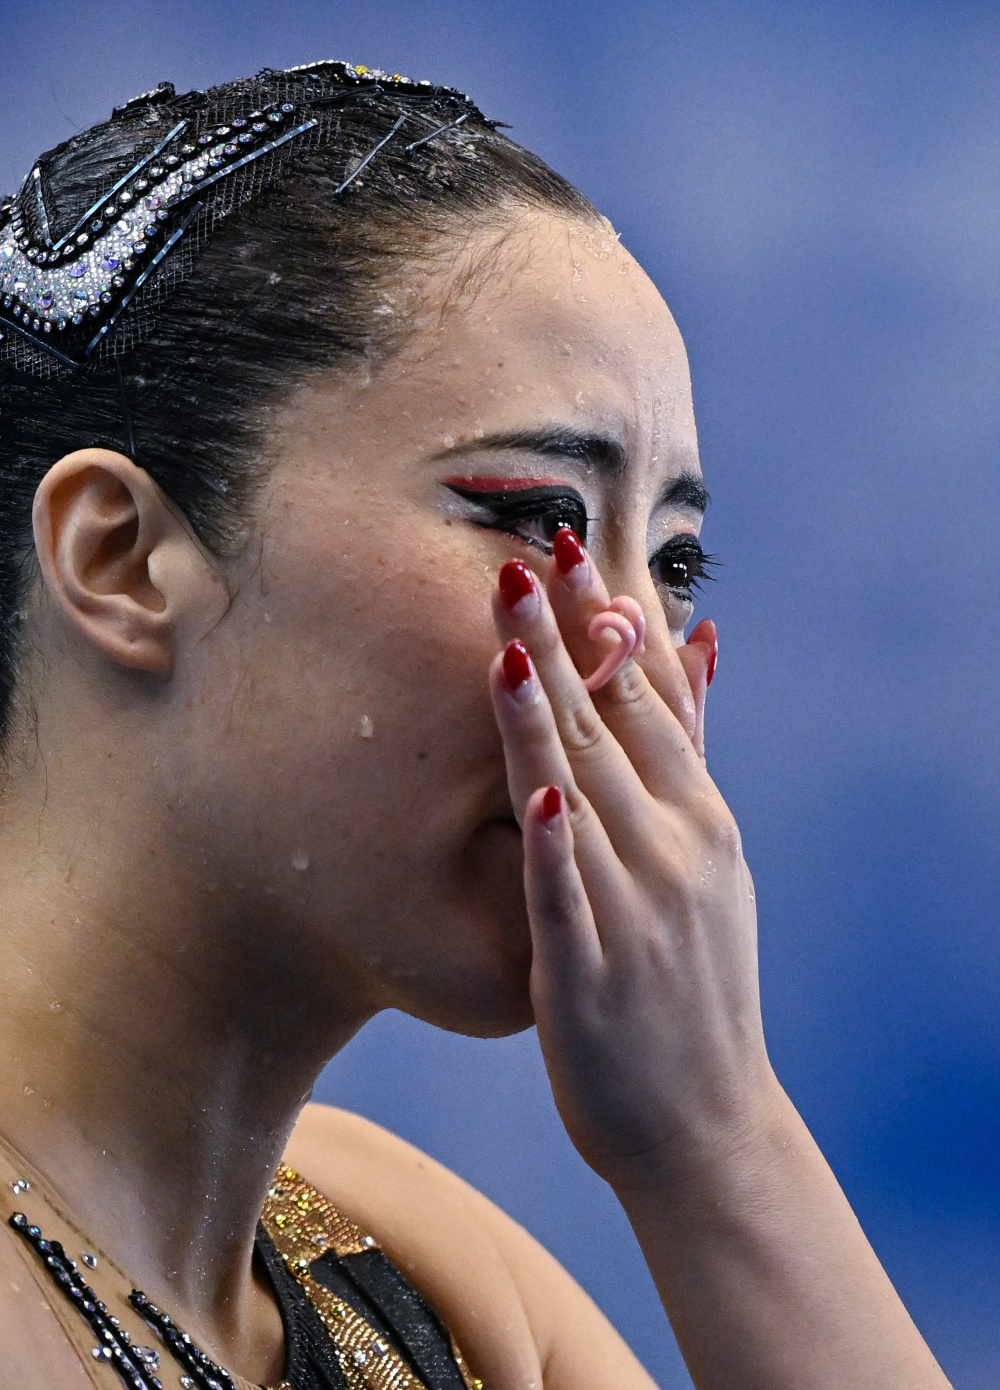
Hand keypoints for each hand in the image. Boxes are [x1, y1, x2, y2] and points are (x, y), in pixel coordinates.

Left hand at [490, 537, 770, 1193]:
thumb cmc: (692, 980)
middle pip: (611, 724)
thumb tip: (700, 641)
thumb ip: (689, 751)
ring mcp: (637, 907)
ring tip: (510, 637)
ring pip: (583, 792)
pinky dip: (554, 841)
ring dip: (548, 715)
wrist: (705, 1121)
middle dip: (565, 638)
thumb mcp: (710, 859)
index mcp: (701, 815)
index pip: (651, 696)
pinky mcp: (590, 970)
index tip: (570, 549)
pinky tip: (535, 790)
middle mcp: (677, 847)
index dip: (609, 621)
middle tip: (521, 555)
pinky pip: (565, 894)